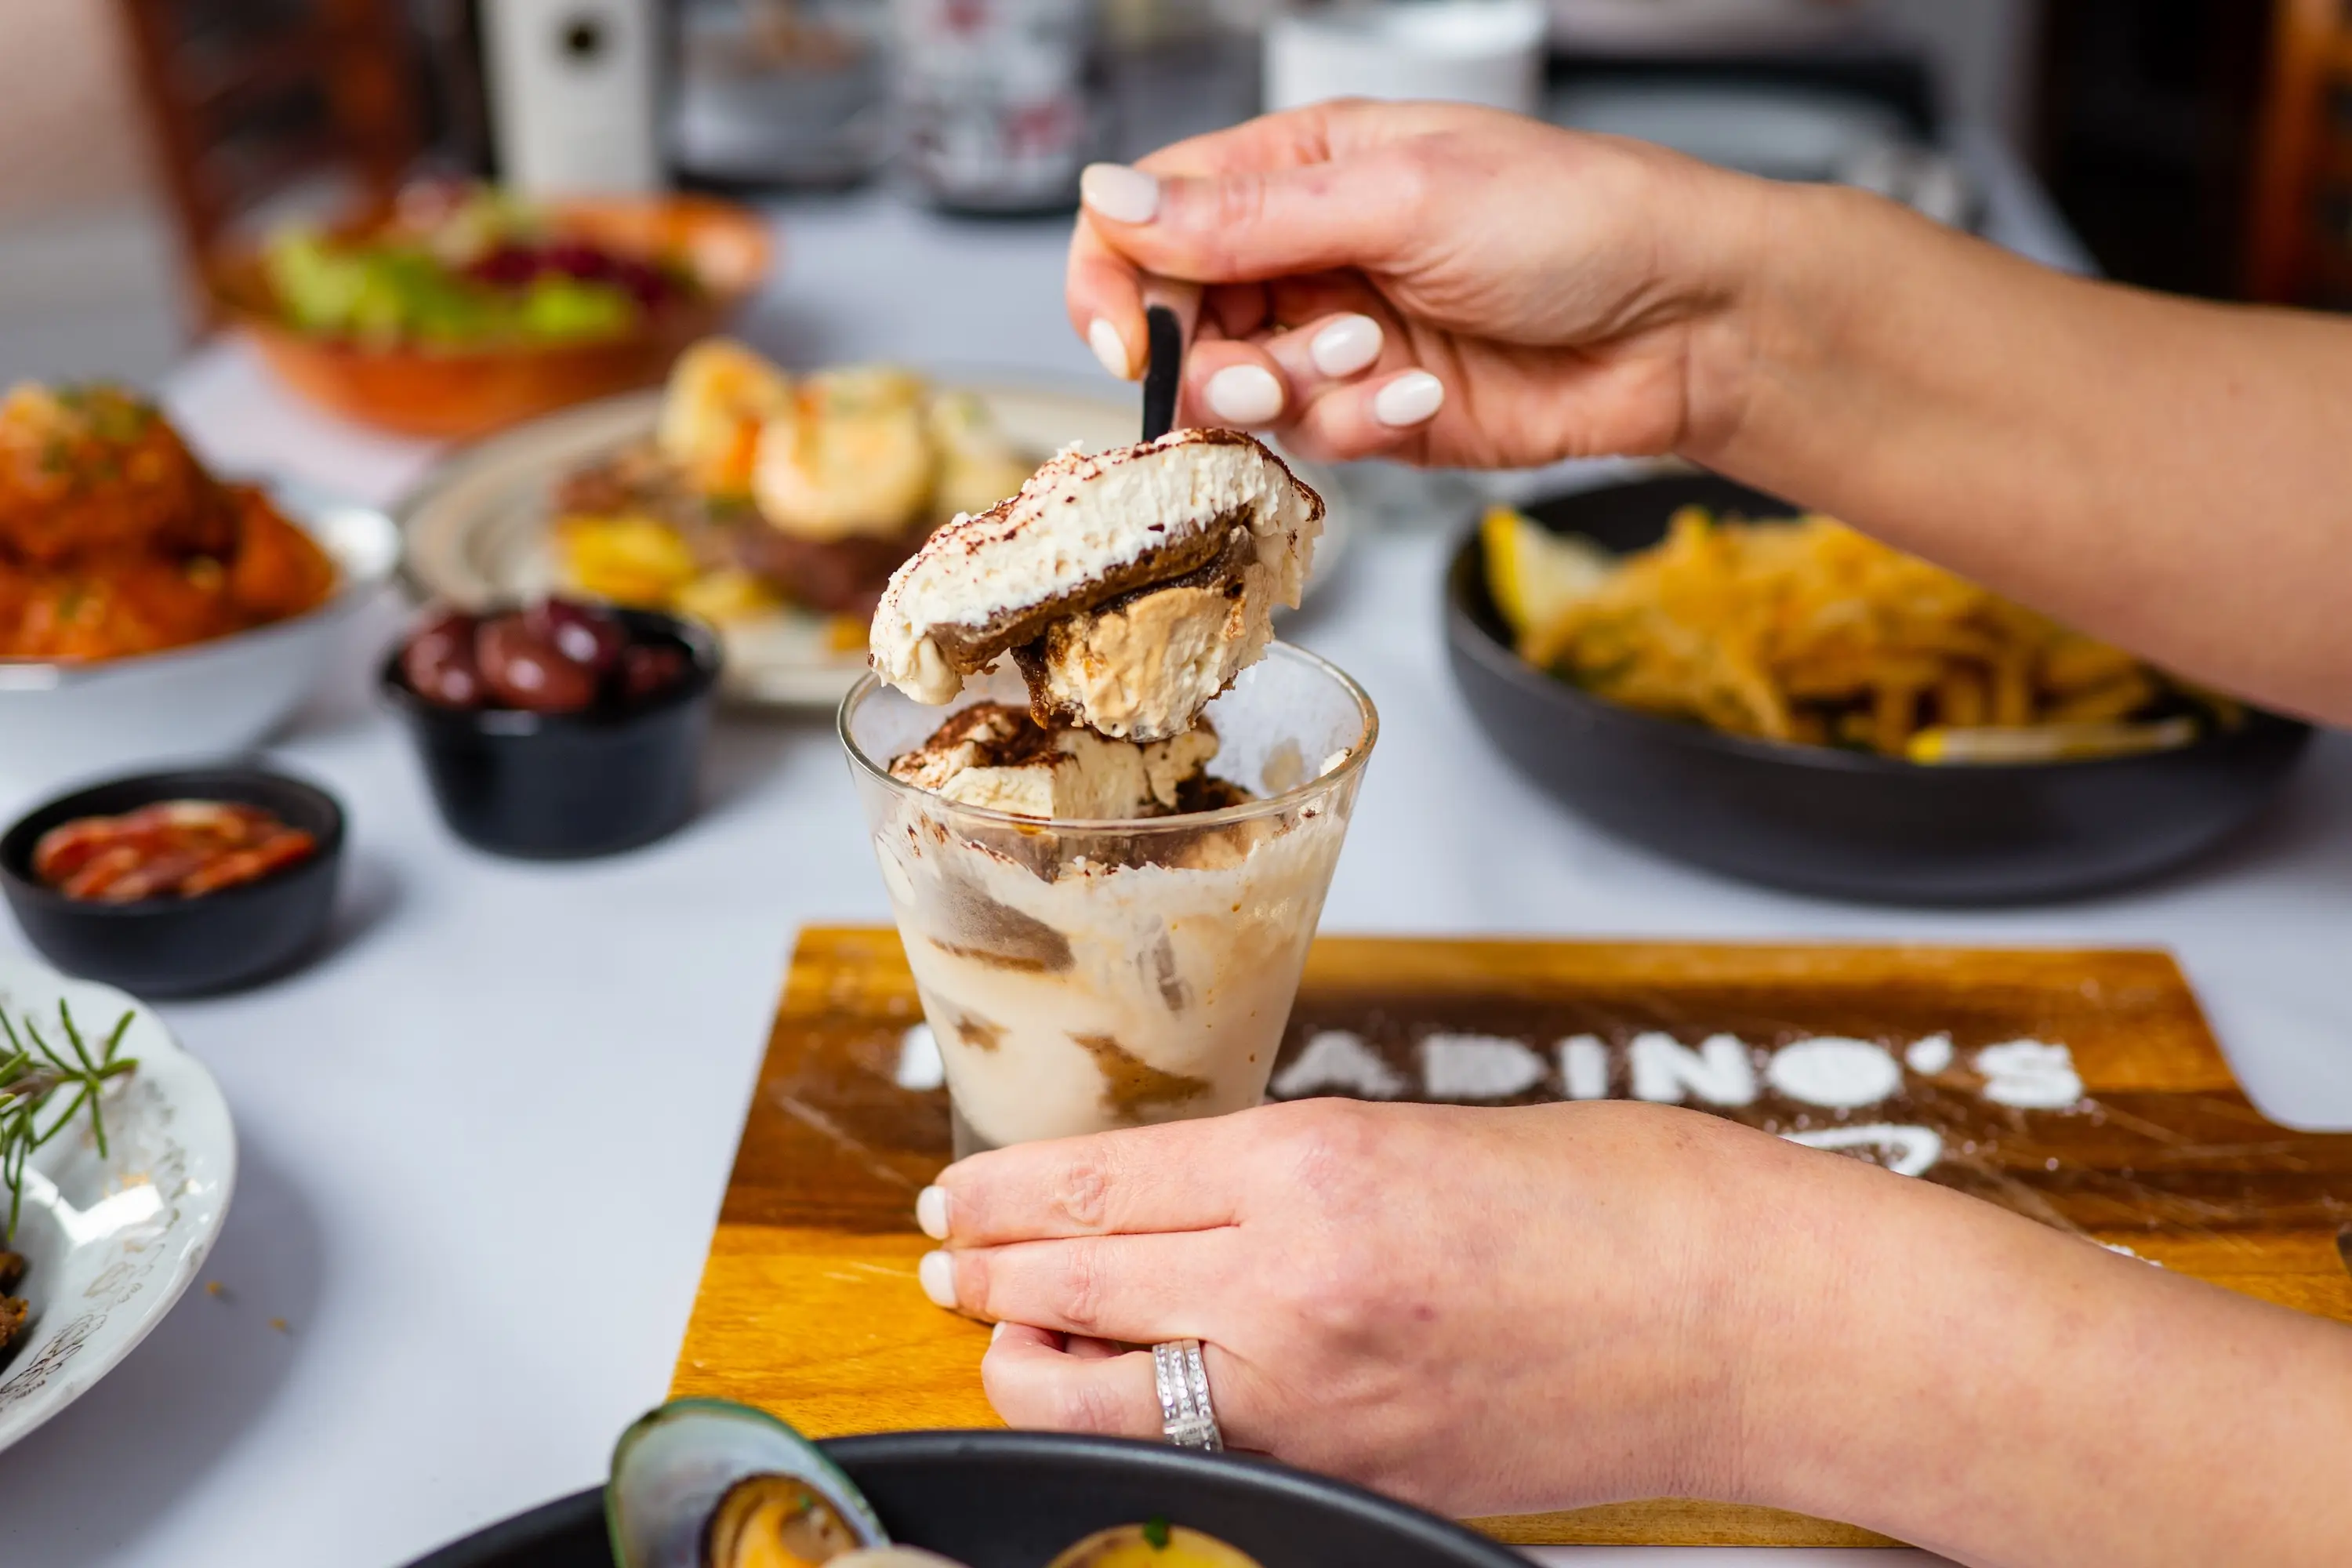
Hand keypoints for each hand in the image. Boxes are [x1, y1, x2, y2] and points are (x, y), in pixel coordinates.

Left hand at [913, 1097, 1796, 1515]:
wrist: (1747, 1318)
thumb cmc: (1622, 1202)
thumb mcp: (1420, 1135)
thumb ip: (1288, 1170)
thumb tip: (1180, 1200)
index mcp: (1315, 1167)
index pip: (1096, 1180)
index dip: (1005, 1189)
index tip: (962, 1191)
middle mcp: (1293, 1286)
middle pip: (1070, 1278)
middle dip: (986, 1266)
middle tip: (949, 1252)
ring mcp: (1315, 1400)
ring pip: (1092, 1393)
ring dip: (1025, 1358)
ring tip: (998, 1329)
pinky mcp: (1350, 1477)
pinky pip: (1184, 1454)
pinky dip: (1119, 1424)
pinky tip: (1103, 1399)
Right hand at [1066, 101, 1773, 468]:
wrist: (1689, 323)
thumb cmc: (1576, 219)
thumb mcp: (1400, 196)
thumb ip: (1246, 216)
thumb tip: (1107, 197)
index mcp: (1298, 169)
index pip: (1145, 219)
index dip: (1116, 282)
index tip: (1131, 342)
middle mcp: (1304, 252)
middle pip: (1177, 321)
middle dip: (1211, 357)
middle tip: (1273, 366)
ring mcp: (1338, 337)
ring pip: (1237, 392)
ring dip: (1292, 390)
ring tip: (1372, 361)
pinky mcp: (1378, 413)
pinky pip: (1315, 440)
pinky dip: (1359, 425)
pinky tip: (1423, 393)